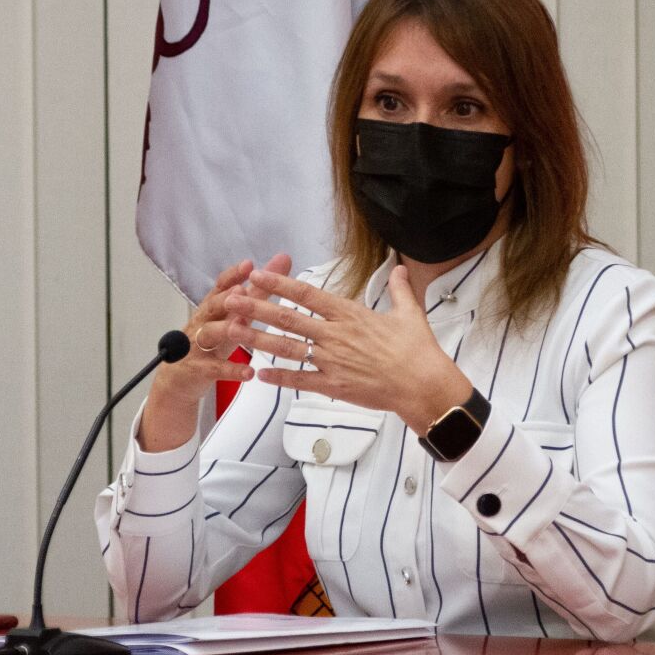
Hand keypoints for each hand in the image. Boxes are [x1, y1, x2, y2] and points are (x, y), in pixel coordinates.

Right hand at [139, 254, 291, 452]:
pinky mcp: (198, 369)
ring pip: (209, 334)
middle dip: (225, 297)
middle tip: (241, 289)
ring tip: (242, 326)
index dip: (232, 275)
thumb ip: (258, 292)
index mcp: (213, 308)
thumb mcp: (233, 317)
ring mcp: (198, 345)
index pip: (220, 286)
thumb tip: (282, 262)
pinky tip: (249, 373)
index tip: (249, 264)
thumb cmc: (211, 342)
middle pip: (212, 306)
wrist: (179, 379)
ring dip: (225, 328)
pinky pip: (215, 369)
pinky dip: (232, 370)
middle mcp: (203, 322)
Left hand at [224, 264, 472, 431]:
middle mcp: (334, 335)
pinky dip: (279, 377)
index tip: (258, 275)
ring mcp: (331, 361)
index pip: (307, 294)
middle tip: (231, 300)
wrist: (423, 385)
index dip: (279, 284)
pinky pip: (300, 380)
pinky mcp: (333, 385)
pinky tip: (259, 374)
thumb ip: (400, 290)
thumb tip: (401, 269)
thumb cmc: (418, 350)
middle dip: (256, 308)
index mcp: (349, 314)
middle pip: (288, 318)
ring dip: (257, 339)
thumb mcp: (410, 313)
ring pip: (286, 348)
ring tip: (232, 332)